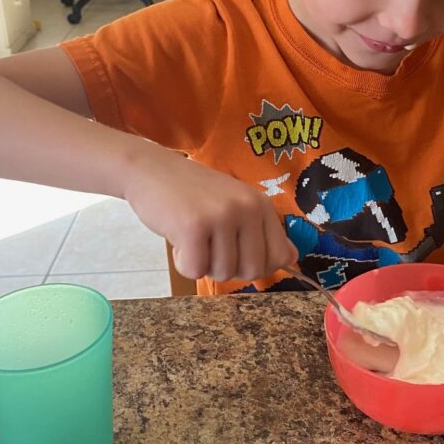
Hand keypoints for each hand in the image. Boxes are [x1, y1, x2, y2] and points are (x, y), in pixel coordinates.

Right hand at [124, 154, 296, 282]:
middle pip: (252, 271)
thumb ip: (262, 231)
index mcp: (261, 204)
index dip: (256, 264)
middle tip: (208, 243)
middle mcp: (247, 207)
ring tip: (192, 235)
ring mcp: (222, 215)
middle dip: (227, 267)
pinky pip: (195, 271)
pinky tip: (178, 238)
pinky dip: (183, 263)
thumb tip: (292, 257)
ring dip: (202, 263)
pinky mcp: (194, 226)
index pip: (280, 255)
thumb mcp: (234, 205)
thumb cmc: (192, 194)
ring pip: (223, 273)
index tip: (234, 251)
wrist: (151, 169)